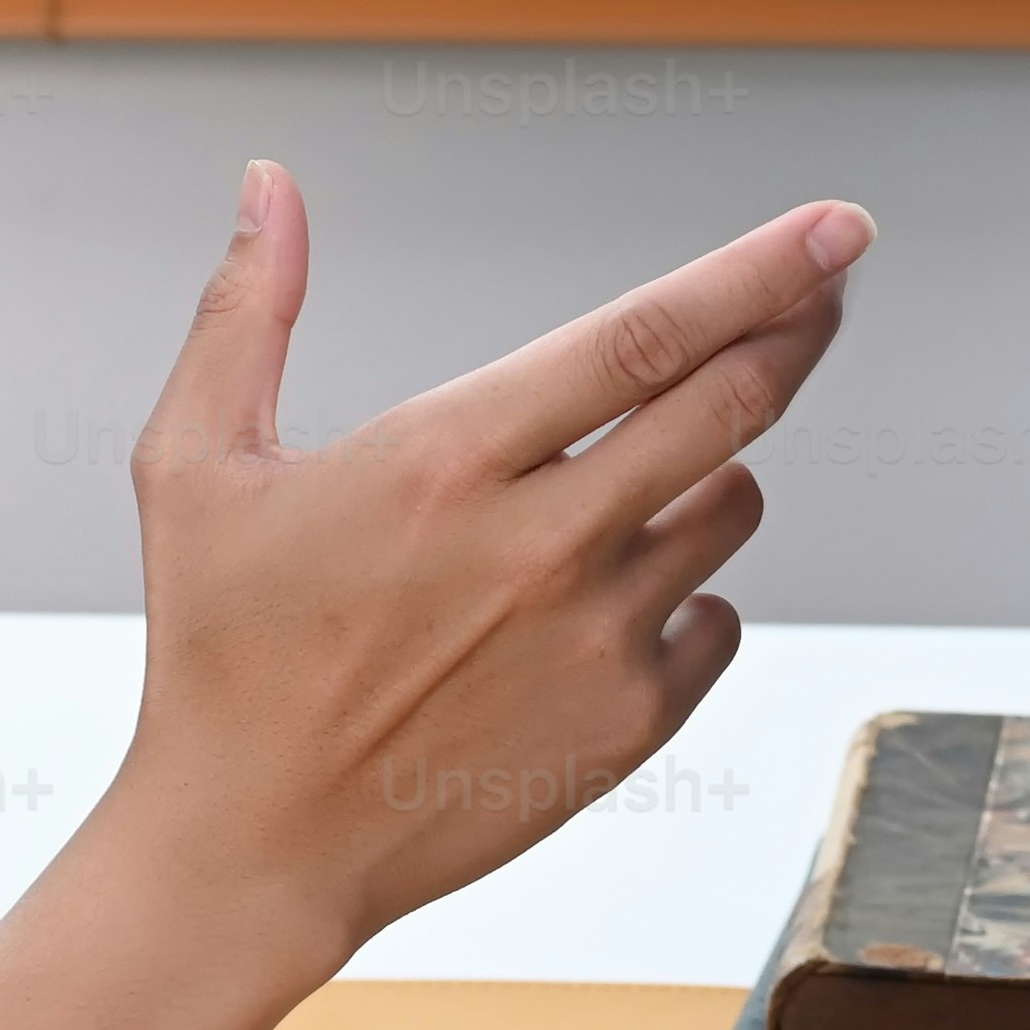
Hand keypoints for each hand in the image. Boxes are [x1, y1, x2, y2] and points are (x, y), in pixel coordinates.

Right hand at [106, 168, 868, 950]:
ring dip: (714, 467)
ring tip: (634, 483)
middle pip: (732, 405)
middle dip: (799, 330)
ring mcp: (597, 638)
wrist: (254, 845)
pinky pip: (718, 618)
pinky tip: (612, 599)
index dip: (759, 271)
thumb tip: (269, 183)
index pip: (645, 336)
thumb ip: (247, 310)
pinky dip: (690, 592)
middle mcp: (542, 544)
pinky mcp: (628, 724)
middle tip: (826, 288)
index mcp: (446, 460)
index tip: (835, 228)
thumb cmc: (219, 652)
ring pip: (730, 505)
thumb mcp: (193, 464)